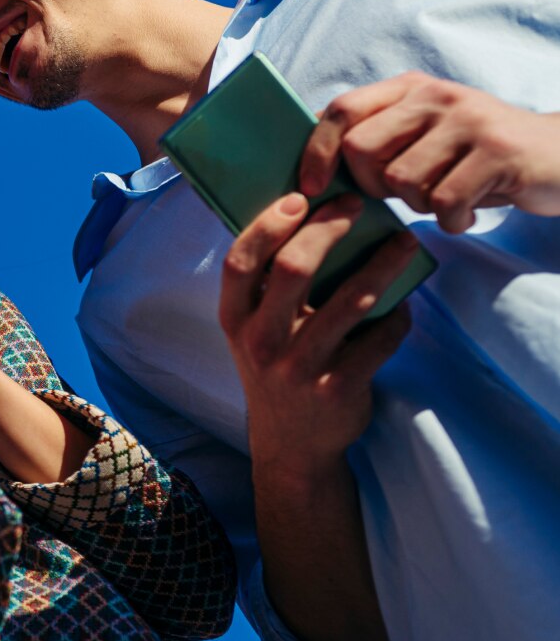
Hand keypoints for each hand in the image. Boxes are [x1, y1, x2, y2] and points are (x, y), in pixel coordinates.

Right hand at [220, 194, 417, 470]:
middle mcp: (260, 342)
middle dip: (330, 227)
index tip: (300, 197)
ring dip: (384, 264)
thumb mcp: (253, 332)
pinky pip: (380, 338)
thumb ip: (266, 289)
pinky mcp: (337, 388)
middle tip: (358, 205)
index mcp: (235, 321)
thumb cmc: (277, 369)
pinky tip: (404, 305)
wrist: (292, 444)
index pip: (240, 261)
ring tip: (405, 242)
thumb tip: (305, 218)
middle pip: (293, 268)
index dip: (268, 224)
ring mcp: (298, 367)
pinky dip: (398, 317)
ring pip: (349, 300)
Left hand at [301, 72, 559, 231]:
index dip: (316, 151)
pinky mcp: (498, 152)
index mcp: (411, 89)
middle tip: (403, 195)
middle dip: (371, 186)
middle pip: (362, 149)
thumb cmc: (477, 156)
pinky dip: (450, 219)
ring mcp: (470, 121)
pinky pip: (443, 201)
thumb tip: (309, 166)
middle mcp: (438, 96)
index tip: (311, 188)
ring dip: (418, 205)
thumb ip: (378, 138)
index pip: (342, 110)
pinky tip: (466, 213)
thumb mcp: (426, 135)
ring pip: (401, 180)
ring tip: (446, 198)